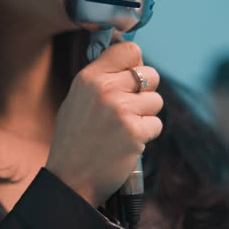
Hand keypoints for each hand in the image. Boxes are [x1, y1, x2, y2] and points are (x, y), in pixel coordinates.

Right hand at [46, 42, 162, 207]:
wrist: (70, 179)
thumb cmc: (76, 139)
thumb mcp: (78, 99)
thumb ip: (102, 78)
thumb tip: (133, 59)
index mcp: (89, 77)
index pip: (129, 50)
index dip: (136, 63)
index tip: (132, 76)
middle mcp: (105, 89)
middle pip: (150, 74)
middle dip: (146, 91)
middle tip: (129, 108)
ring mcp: (121, 110)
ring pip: (157, 100)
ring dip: (147, 115)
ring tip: (125, 128)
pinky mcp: (135, 132)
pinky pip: (157, 124)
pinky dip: (147, 135)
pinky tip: (128, 142)